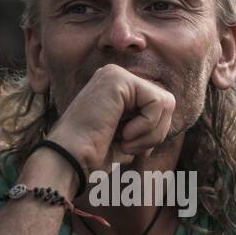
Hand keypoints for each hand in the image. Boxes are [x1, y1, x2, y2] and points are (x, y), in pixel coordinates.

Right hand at [46, 64, 175, 173]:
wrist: (69, 159)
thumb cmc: (92, 155)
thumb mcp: (125, 141)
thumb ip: (144, 129)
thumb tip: (164, 126)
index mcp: (117, 90)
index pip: (158, 106)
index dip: (153, 133)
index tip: (130, 148)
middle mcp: (116, 77)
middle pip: (166, 102)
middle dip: (156, 132)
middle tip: (130, 147)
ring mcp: (115, 75)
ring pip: (166, 102)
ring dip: (151, 132)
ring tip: (125, 142)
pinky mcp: (118, 79)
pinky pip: (157, 102)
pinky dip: (147, 126)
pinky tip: (123, 134)